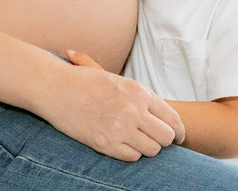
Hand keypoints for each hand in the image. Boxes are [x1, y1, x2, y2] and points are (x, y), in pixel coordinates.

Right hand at [34, 50, 184, 160]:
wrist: (58, 88)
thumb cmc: (88, 82)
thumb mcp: (119, 80)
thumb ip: (141, 95)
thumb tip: (160, 112)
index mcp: (140, 92)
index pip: (172, 117)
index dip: (179, 131)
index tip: (179, 137)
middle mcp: (134, 110)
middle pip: (166, 137)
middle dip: (163, 140)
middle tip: (154, 139)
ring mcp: (120, 127)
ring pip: (151, 149)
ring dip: (146, 147)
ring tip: (136, 139)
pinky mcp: (106, 143)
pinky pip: (132, 156)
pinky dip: (130, 152)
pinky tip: (121, 143)